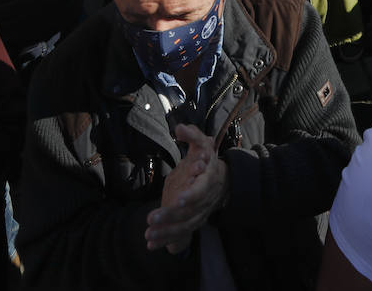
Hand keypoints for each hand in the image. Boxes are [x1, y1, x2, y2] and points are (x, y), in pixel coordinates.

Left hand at [146, 124, 228, 252]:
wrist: (222, 180)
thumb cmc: (206, 159)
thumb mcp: (202, 144)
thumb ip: (192, 135)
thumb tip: (180, 127)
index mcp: (208, 180)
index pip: (201, 189)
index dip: (191, 195)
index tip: (176, 200)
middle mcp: (206, 199)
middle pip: (189, 210)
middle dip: (170, 216)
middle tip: (152, 219)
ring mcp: (201, 212)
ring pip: (185, 225)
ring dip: (166, 231)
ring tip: (148, 234)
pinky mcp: (194, 222)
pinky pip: (182, 234)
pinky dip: (167, 240)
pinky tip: (151, 244)